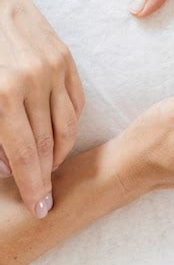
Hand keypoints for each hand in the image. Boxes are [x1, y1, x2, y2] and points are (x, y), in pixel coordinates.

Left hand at [0, 0, 83, 217]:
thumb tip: (5, 164)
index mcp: (2, 95)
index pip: (22, 155)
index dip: (32, 185)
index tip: (40, 207)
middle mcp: (32, 83)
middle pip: (46, 145)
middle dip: (46, 177)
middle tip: (46, 198)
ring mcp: (54, 68)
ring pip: (67, 126)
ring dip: (60, 153)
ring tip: (51, 168)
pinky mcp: (66, 58)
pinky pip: (76, 101)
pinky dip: (70, 123)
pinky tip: (60, 134)